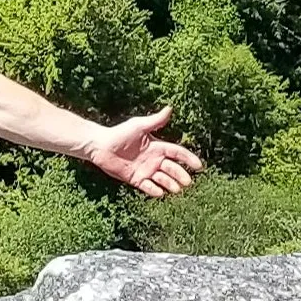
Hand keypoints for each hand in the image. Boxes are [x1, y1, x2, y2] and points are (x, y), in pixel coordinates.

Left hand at [83, 108, 204, 198]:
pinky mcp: (136, 179)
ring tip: (176, 189)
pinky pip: (148, 187)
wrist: (101, 146)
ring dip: (170, 184)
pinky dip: (154, 190)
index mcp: (157, 147)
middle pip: (172, 169)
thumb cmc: (119, 133)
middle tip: (187, 182)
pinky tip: (160, 192)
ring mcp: (146, 170)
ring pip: (162, 180)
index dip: (188, 159)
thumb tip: (170, 108)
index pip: (177, 153)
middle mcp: (154, 160)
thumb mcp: (139, 126)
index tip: (199, 166)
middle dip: (181, 175)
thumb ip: (155, 121)